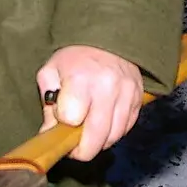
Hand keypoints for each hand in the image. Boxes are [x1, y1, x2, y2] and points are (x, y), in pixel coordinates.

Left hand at [37, 45, 143, 161]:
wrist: (108, 36)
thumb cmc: (75, 57)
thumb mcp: (50, 73)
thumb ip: (48, 105)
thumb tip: (50, 135)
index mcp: (80, 79)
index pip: (70, 119)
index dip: (63, 125)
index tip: (61, 121)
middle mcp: (107, 88)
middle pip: (95, 138)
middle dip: (82, 151)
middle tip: (73, 148)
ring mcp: (127, 95)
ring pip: (113, 137)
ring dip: (99, 143)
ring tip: (88, 135)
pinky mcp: (139, 99)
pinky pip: (126, 128)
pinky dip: (113, 133)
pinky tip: (103, 126)